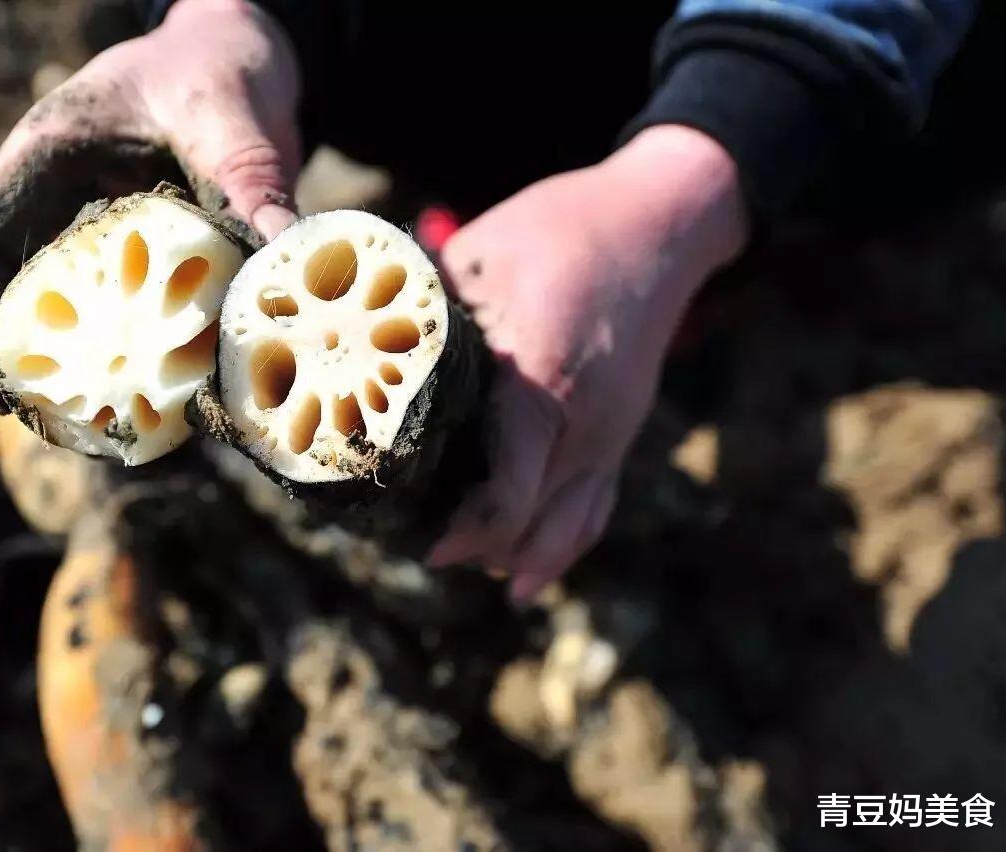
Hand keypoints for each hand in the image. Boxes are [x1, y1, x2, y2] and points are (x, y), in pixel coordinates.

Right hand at [0, 0, 300, 410]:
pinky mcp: (135, 262)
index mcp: (43, 159)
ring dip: (74, 379)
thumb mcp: (229, 115)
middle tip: (60, 430)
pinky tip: (169, 406)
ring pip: (56, 320)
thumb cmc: (217, 67)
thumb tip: (286, 255)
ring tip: (108, 434)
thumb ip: (250, 180)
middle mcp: (53, 205)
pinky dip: (134, 365)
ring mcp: (90, 236)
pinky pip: (118, 322)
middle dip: (17, 372)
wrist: (240, 54)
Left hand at [428, 125, 748, 601]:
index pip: (508, 498)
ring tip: (467, 564)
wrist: (657, 221)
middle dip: (478, 547)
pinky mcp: (624, 432)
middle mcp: (584, 424)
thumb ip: (423, 312)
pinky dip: (562, 545)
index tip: (425, 545)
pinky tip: (526, 573)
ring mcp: (612, 434)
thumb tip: (347, 335)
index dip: (466, 534)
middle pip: (533, 526)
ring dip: (520, 556)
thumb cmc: (561, 230)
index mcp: (541, 385)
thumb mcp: (478, 258)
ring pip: (570, 530)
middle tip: (421, 548)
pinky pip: (596, 508)